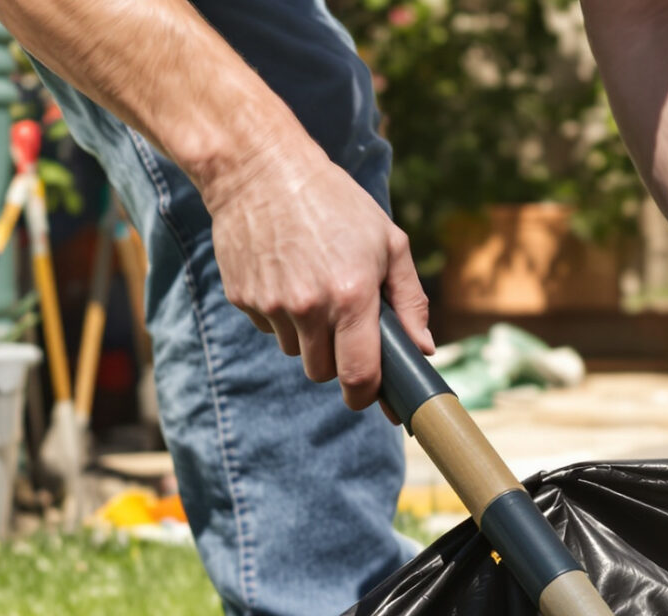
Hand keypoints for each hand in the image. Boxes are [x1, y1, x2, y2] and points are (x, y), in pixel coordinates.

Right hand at [202, 144, 434, 411]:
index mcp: (352, 296)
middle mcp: (309, 307)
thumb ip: (410, 300)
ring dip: (307, 336)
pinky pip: (269, 328)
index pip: (359, 375)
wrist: (260, 168)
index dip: (367, 395)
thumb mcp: (388, 241)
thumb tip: (424, 349)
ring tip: (313, 287)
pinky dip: (281, 314)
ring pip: (295, 352)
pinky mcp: (243, 298)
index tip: (371, 396)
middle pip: (324, 372)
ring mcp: (272, 304)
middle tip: (344, 325)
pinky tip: (286, 275)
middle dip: (337, 360)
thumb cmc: (335, 202)